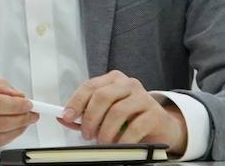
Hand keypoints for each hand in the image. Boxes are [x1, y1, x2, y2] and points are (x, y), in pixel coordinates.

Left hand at [60, 70, 186, 154]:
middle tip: (87, 134)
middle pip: (102, 96)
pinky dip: (123, 139)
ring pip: (117, 111)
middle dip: (90, 118)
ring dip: (105, 131)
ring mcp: (143, 97)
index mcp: (112, 80)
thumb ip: (85, 115)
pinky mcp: (155, 113)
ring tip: (102, 142)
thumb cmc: (130, 118)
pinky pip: (135, 127)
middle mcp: (128, 84)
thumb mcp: (106, 114)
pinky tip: (119, 145)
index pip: (90, 86)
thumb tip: (63, 119)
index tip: (67, 117)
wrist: (161, 126)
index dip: (76, 102)